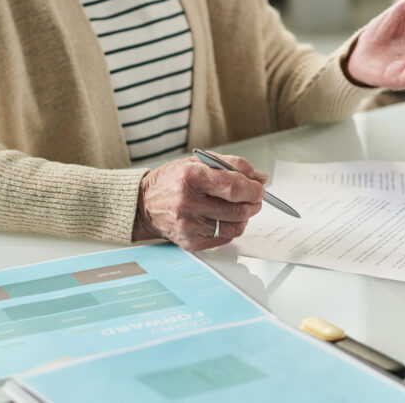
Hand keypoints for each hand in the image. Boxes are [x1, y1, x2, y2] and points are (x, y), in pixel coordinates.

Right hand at [132, 153, 266, 250]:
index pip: (234, 187)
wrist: (144, 204)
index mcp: (191, 178)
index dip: (253, 189)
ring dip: (244, 217)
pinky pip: (224, 238)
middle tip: (253, 198)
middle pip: (238, 210)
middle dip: (254, 203)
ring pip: (235, 227)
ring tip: (237, 207)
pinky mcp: (190, 242)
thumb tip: (260, 178)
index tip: (259, 188)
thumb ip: (233, 165)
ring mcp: (188, 226)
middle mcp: (188, 203)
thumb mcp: (200, 162)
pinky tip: (223, 218)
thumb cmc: (173, 181)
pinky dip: (231, 228)